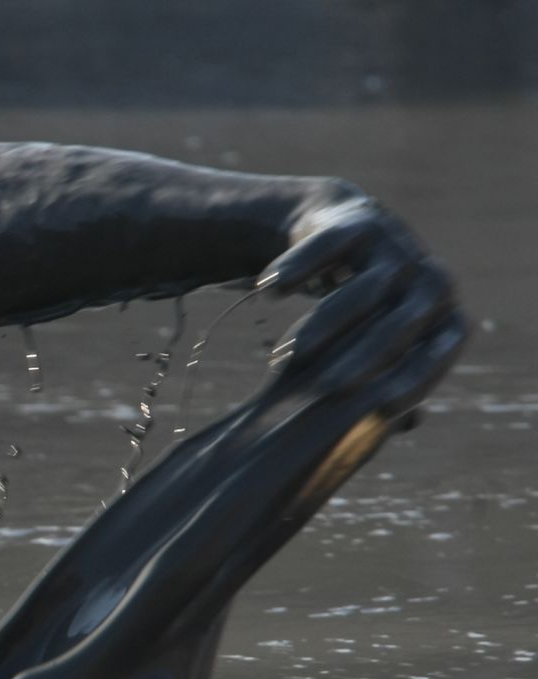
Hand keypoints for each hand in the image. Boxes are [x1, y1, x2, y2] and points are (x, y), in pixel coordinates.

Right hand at [260, 198, 464, 421]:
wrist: (341, 231)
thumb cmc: (362, 307)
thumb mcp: (380, 342)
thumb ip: (395, 377)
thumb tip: (407, 422)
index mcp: (444, 315)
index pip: (437, 353)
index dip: (414, 380)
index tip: (378, 410)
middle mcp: (430, 281)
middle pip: (399, 326)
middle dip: (362, 359)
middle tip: (324, 388)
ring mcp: (397, 248)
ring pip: (365, 289)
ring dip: (325, 324)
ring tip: (283, 355)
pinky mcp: (359, 222)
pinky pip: (330, 247)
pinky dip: (299, 268)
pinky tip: (269, 292)